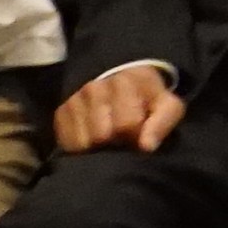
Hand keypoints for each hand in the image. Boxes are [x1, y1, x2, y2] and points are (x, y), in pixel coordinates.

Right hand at [50, 65, 185, 153]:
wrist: (121, 80)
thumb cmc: (147, 98)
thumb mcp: (167, 106)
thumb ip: (163, 123)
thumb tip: (146, 146)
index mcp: (124, 82)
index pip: (126, 124)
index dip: (135, 135)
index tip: (138, 133)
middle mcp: (94, 88)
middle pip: (101, 134)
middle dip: (115, 141)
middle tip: (122, 137)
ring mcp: (74, 100)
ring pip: (83, 142)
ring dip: (98, 146)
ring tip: (108, 137)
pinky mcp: (60, 113)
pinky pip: (67, 143)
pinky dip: (81, 147)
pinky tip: (92, 138)